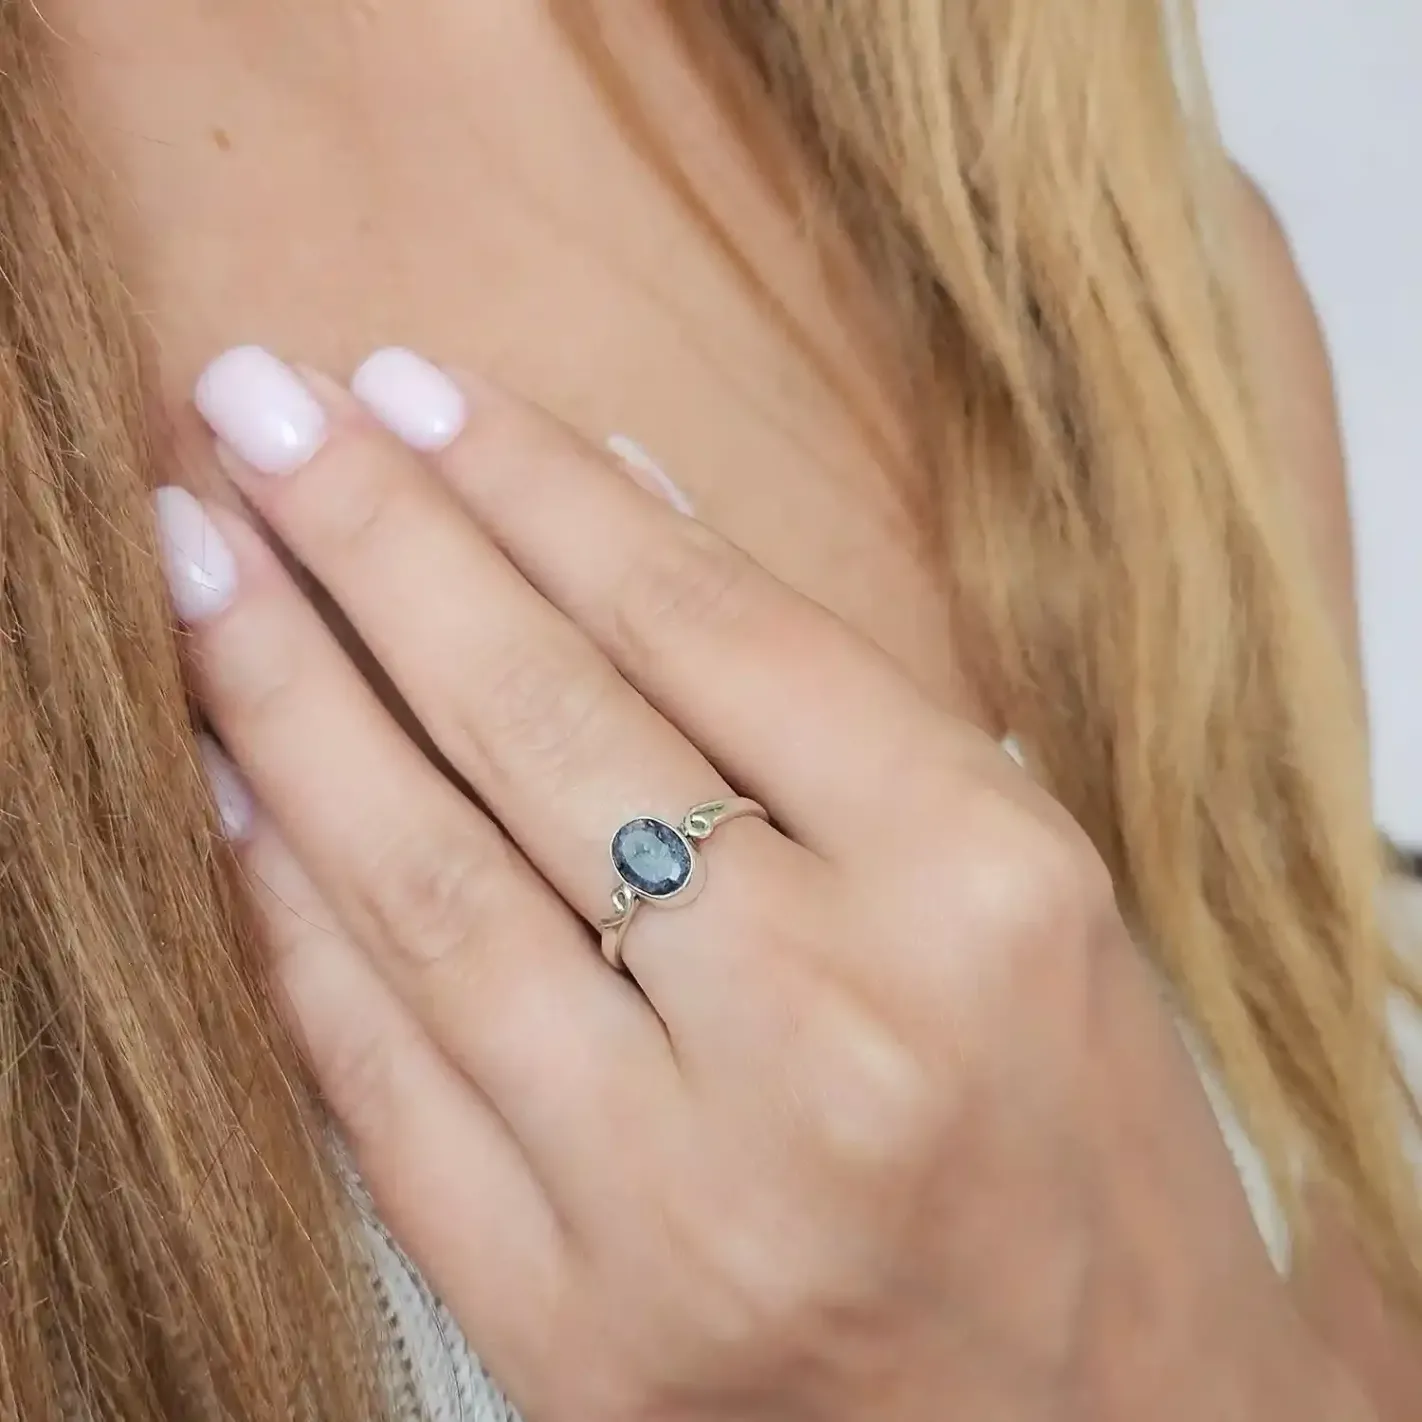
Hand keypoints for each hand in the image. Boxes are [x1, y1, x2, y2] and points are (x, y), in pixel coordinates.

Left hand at [160, 345, 1354, 1421]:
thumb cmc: (1077, 1130)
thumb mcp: (1017, 887)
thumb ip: (818, 698)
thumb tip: (625, 504)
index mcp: (981, 891)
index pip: (711, 627)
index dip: (540, 489)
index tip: (416, 388)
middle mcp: (833, 1029)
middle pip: (547, 730)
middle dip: (382, 545)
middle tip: (262, 411)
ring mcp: (687, 1195)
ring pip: (427, 888)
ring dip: (285, 702)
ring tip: (199, 560)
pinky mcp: (578, 1326)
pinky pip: (382, 1083)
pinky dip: (287, 919)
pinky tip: (226, 788)